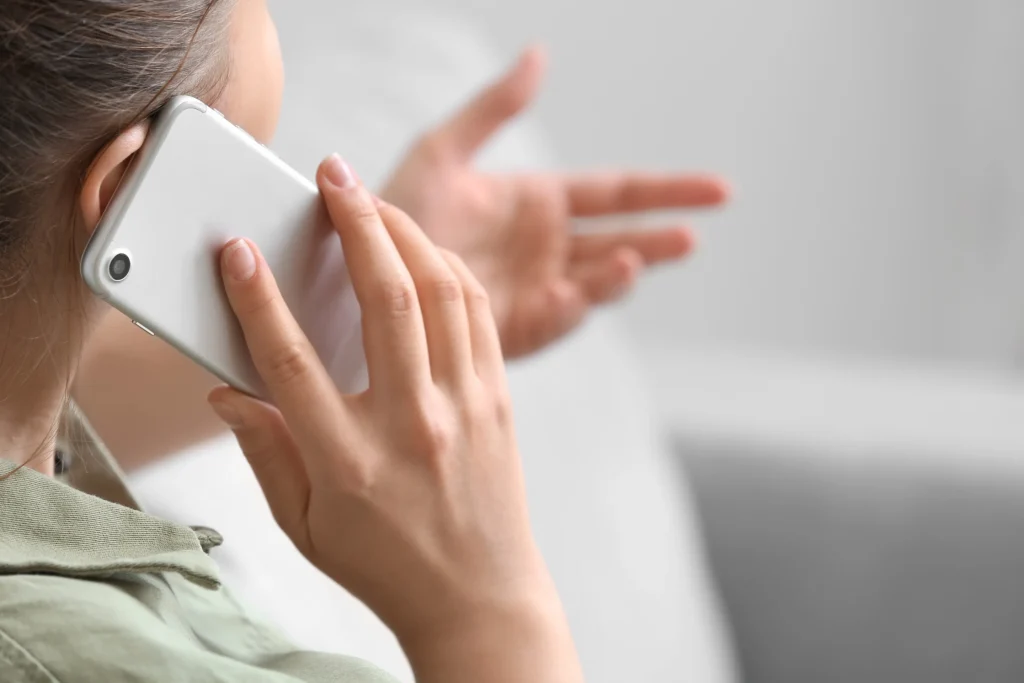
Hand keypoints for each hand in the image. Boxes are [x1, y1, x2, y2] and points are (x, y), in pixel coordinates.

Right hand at [207, 155, 582, 682]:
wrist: (478, 598)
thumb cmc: (384, 565)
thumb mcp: (303, 526)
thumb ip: (263, 452)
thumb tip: (224, 391)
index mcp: (348, 462)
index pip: (291, 364)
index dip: (257, 300)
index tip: (238, 251)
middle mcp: (412, 425)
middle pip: (386, 300)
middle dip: (356, 222)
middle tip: (333, 175)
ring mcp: (465, 407)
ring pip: (443, 292)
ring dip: (409, 232)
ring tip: (376, 200)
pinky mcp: (499, 399)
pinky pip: (480, 314)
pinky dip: (450, 268)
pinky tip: (424, 249)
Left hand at [381, 47, 729, 357]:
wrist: (348, 270)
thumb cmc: (391, 208)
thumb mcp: (443, 151)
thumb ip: (494, 109)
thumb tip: (539, 56)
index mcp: (539, 203)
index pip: (617, 193)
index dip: (667, 190)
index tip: (719, 192)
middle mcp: (546, 248)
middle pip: (620, 239)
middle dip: (659, 236)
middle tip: (694, 232)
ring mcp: (534, 288)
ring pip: (595, 281)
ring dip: (621, 272)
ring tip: (635, 257)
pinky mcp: (513, 328)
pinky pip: (554, 317)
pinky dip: (572, 306)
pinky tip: (577, 291)